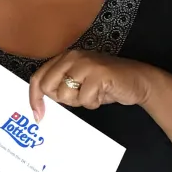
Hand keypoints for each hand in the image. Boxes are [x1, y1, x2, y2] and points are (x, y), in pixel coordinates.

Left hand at [29, 51, 154, 120]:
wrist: (137, 80)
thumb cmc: (106, 84)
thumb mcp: (79, 82)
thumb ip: (60, 85)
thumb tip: (39, 104)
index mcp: (65, 58)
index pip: (38, 78)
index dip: (34, 98)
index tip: (38, 115)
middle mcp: (72, 56)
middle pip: (48, 88)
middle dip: (63, 99)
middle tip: (80, 96)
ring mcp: (85, 63)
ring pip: (65, 95)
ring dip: (80, 101)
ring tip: (94, 93)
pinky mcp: (98, 73)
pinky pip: (84, 99)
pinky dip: (94, 103)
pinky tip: (103, 94)